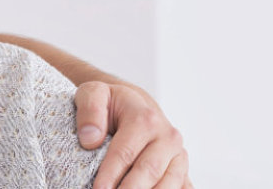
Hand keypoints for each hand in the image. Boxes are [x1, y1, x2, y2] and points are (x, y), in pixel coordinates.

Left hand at [74, 82, 189, 188]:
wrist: (134, 106)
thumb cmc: (111, 103)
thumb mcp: (93, 93)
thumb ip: (90, 110)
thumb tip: (90, 139)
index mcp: (146, 119)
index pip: (125, 153)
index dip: (110, 175)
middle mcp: (167, 138)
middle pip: (149, 172)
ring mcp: (178, 155)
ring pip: (168, 184)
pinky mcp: (182, 169)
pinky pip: (183, 188)